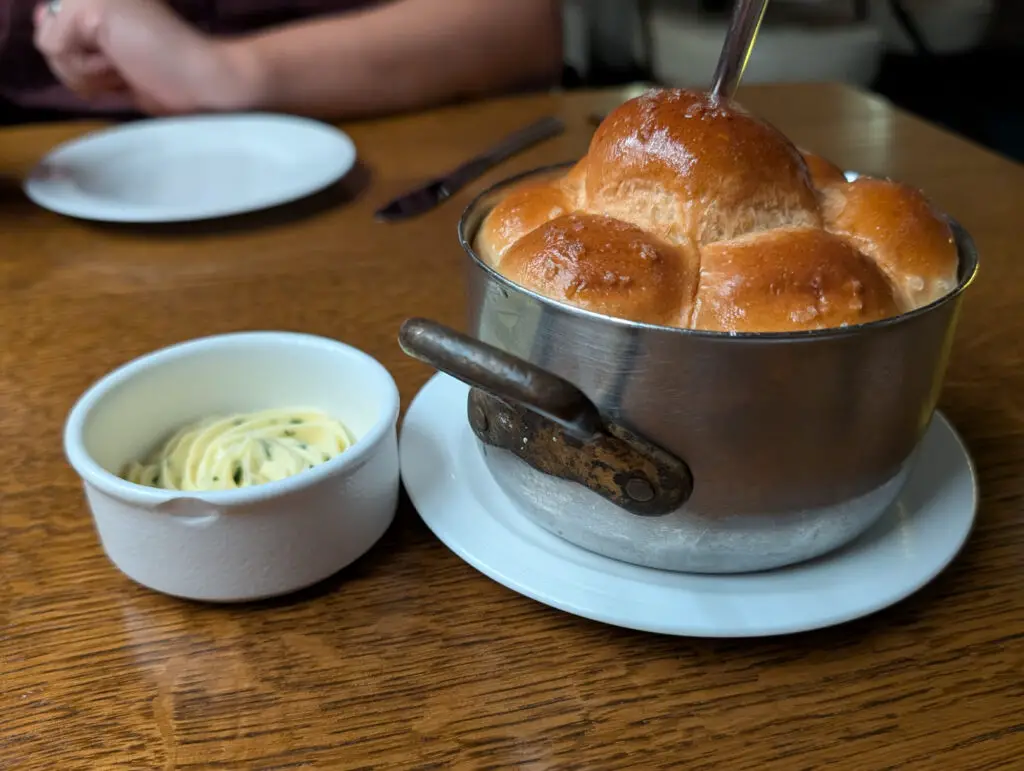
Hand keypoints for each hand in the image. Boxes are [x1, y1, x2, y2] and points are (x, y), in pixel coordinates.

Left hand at [33, 0, 261, 114]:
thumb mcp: (113, 62)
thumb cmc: (172, 79)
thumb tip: (40, 18)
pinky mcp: (90, 7)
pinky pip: (56, 49)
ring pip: (49, 45)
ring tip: (128, 66)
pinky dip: (87, 70)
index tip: (125, 66)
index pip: (54, 28)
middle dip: (82, 68)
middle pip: (48, 37)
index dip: (81, 60)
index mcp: (106, 3)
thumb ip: (75, 42)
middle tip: (129, 67)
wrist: (207, 78)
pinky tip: (123, 64)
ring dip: (87, 72)